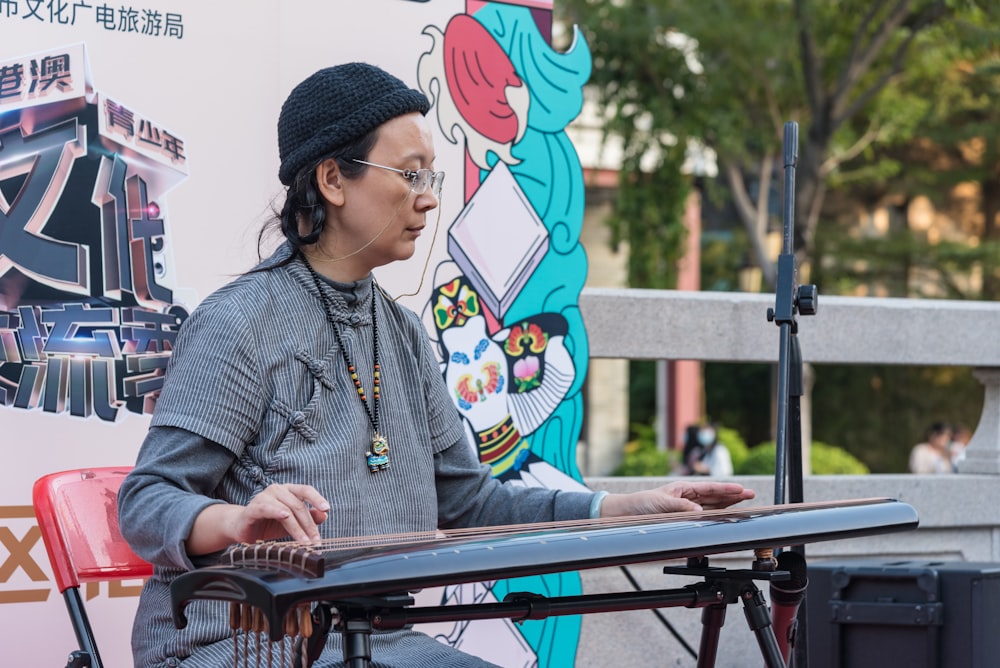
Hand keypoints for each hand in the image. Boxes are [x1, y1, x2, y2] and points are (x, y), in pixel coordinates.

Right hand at [234, 483, 329, 543]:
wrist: (243, 529)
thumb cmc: (269, 524)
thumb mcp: (293, 522)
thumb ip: (309, 518)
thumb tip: (325, 515)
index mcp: (288, 490)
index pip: (306, 490)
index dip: (317, 498)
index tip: (327, 508)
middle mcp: (277, 490)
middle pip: (298, 505)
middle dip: (308, 525)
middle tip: (315, 540)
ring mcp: (264, 497)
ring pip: (286, 510)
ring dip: (297, 527)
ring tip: (304, 541)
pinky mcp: (252, 508)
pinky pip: (266, 508)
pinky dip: (276, 511)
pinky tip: (284, 516)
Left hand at [599, 481, 753, 517]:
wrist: (626, 513)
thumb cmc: (641, 504)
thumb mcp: (660, 503)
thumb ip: (680, 507)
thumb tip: (699, 511)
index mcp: (683, 489)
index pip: (709, 488)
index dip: (726, 489)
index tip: (742, 490)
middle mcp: (687, 497)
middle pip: (715, 496)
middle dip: (733, 494)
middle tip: (751, 495)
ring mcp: (686, 507)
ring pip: (712, 505)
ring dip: (728, 504)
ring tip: (744, 502)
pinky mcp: (682, 518)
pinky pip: (703, 516)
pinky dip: (715, 516)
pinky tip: (725, 515)